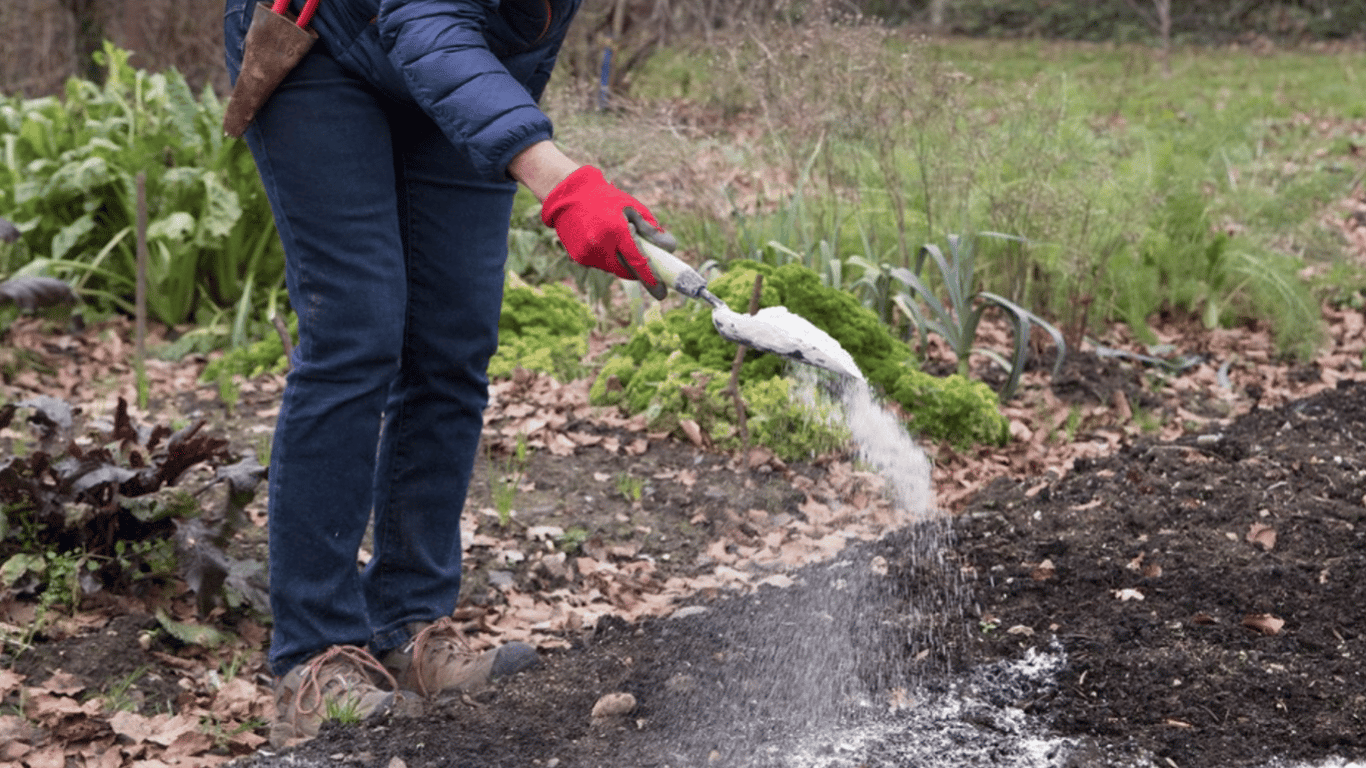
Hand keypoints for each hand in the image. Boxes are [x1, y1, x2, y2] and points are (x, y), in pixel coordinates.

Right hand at [540, 166, 664, 285]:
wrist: (569, 196)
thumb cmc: (606, 199)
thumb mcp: (632, 208)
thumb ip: (651, 229)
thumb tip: (670, 247)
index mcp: (617, 230)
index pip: (638, 260)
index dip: (651, 278)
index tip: (662, 293)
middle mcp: (601, 245)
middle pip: (627, 271)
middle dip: (638, 273)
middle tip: (649, 273)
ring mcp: (588, 253)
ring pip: (613, 269)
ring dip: (622, 263)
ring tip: (617, 241)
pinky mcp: (579, 258)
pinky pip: (601, 265)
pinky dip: (607, 259)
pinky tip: (603, 241)